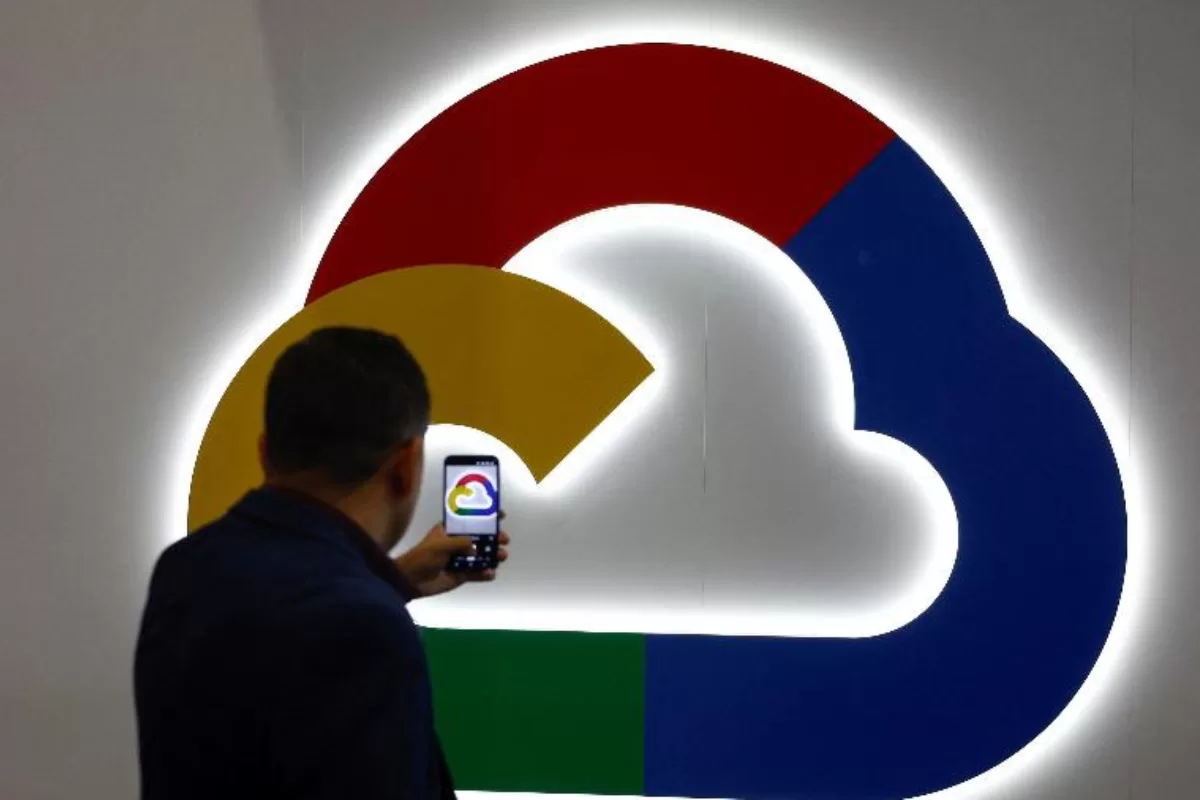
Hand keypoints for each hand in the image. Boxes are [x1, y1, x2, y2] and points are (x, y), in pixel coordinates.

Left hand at [394, 519, 509, 598]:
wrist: (411, 581)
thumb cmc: (423, 557)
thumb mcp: (441, 545)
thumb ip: (460, 543)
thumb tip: (476, 548)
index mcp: (450, 531)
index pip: (470, 520)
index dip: (485, 516)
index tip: (501, 514)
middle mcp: (458, 543)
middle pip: (481, 538)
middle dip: (494, 538)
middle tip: (504, 540)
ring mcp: (461, 559)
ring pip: (482, 556)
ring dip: (493, 555)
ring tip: (501, 557)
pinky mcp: (461, 575)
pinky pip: (477, 573)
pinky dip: (486, 574)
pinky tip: (490, 573)